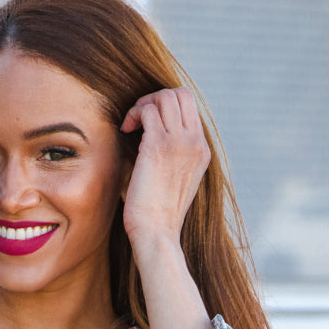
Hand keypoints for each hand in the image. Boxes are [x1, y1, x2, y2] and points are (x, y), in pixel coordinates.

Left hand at [120, 88, 210, 250]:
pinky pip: (148, 110)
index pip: (190, 107)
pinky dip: (134, 114)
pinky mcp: (159, 146)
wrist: (156, 234)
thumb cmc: (157, 215)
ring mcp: (180, 143)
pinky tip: (126, 130)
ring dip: (143, 104)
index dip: (167, 106)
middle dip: (156, 98)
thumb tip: (148, 136)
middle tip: (139, 118)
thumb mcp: (174, 181)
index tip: (148, 123)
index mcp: (201, 151)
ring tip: (132, 124)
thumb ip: (171, 156)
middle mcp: (195, 143)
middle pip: (182, 94)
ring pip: (165, 96)